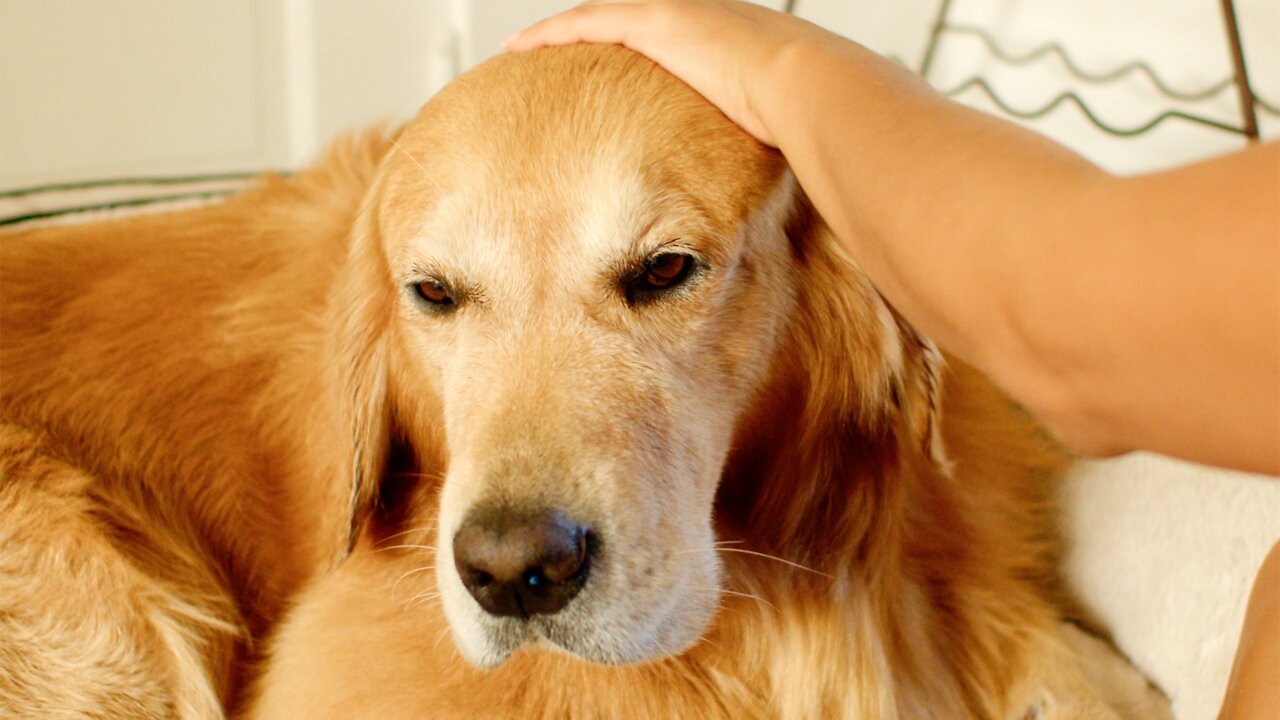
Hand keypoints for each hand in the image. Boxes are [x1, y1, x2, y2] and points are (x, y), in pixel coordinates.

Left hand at [504, 0, 842, 145]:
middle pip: (629, 21)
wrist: (808, 85)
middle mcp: (701, 17)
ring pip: (602, 16)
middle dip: (592, 35)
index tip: (616, 70)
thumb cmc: (804, 117)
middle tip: (559, 54)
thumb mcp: (778, 129)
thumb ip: (762, 144)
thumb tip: (770, 184)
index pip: (669, 39)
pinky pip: (589, 22)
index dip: (636, 48)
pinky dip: (553, 32)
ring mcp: (678, 15)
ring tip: (526, 46)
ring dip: (563, 32)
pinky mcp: (657, 22)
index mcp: (728, 38)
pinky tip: (522, 45)